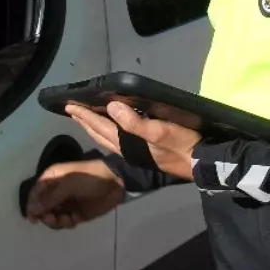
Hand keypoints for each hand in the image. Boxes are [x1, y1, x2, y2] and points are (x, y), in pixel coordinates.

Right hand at [26, 158, 124, 228]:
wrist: (116, 183)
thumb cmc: (89, 178)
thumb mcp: (69, 185)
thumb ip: (50, 198)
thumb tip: (31, 210)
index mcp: (52, 178)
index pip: (35, 193)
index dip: (32, 205)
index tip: (33, 217)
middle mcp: (57, 191)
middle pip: (42, 207)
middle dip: (45, 215)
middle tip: (52, 219)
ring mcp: (67, 202)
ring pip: (53, 216)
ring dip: (55, 220)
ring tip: (65, 219)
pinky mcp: (77, 213)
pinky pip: (65, 221)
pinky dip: (65, 223)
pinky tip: (72, 221)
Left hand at [65, 102, 200, 181]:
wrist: (200, 164)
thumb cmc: (182, 144)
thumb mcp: (160, 131)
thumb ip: (135, 122)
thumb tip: (112, 107)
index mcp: (127, 143)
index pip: (100, 127)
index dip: (85, 116)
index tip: (69, 105)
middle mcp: (126, 149)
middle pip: (99, 135)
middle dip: (84, 122)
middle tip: (71, 110)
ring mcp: (135, 152)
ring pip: (106, 139)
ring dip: (93, 128)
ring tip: (84, 119)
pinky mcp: (144, 152)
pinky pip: (116, 141)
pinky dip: (107, 132)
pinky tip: (112, 128)